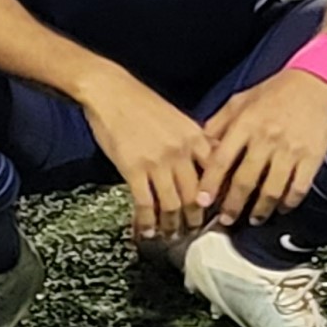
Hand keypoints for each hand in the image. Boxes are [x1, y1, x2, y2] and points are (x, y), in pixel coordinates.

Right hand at [72, 72, 210, 241]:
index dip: (217, 200)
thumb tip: (211, 165)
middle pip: (195, 197)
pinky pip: (145, 203)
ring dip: (171, 226)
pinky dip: (147, 221)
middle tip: (191, 231)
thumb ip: (196, 142)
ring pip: (172, 205)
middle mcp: (180, 152)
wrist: (110, 91)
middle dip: (194, 220)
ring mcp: (157, 162)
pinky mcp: (133, 169)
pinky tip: (146, 230)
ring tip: (169, 235)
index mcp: (195, 138)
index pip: (216, 176)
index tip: (215, 214)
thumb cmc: (142, 103)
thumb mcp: (179, 119)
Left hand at [199, 69, 326, 226]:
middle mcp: (266, 138)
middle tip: (226, 219)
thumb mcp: (240, 101)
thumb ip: (219, 124)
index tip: (202, 201)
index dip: (210, 183)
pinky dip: (289, 203)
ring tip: (253, 219)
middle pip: (245, 180)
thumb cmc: (273, 92)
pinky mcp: (312, 157)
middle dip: (233, 205)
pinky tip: (281, 208)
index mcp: (245, 124)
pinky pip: (298, 188)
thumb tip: (201, 147)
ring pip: (272, 190)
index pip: (222, 159)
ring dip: (260, 210)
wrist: (314, 83)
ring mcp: (290, 150)